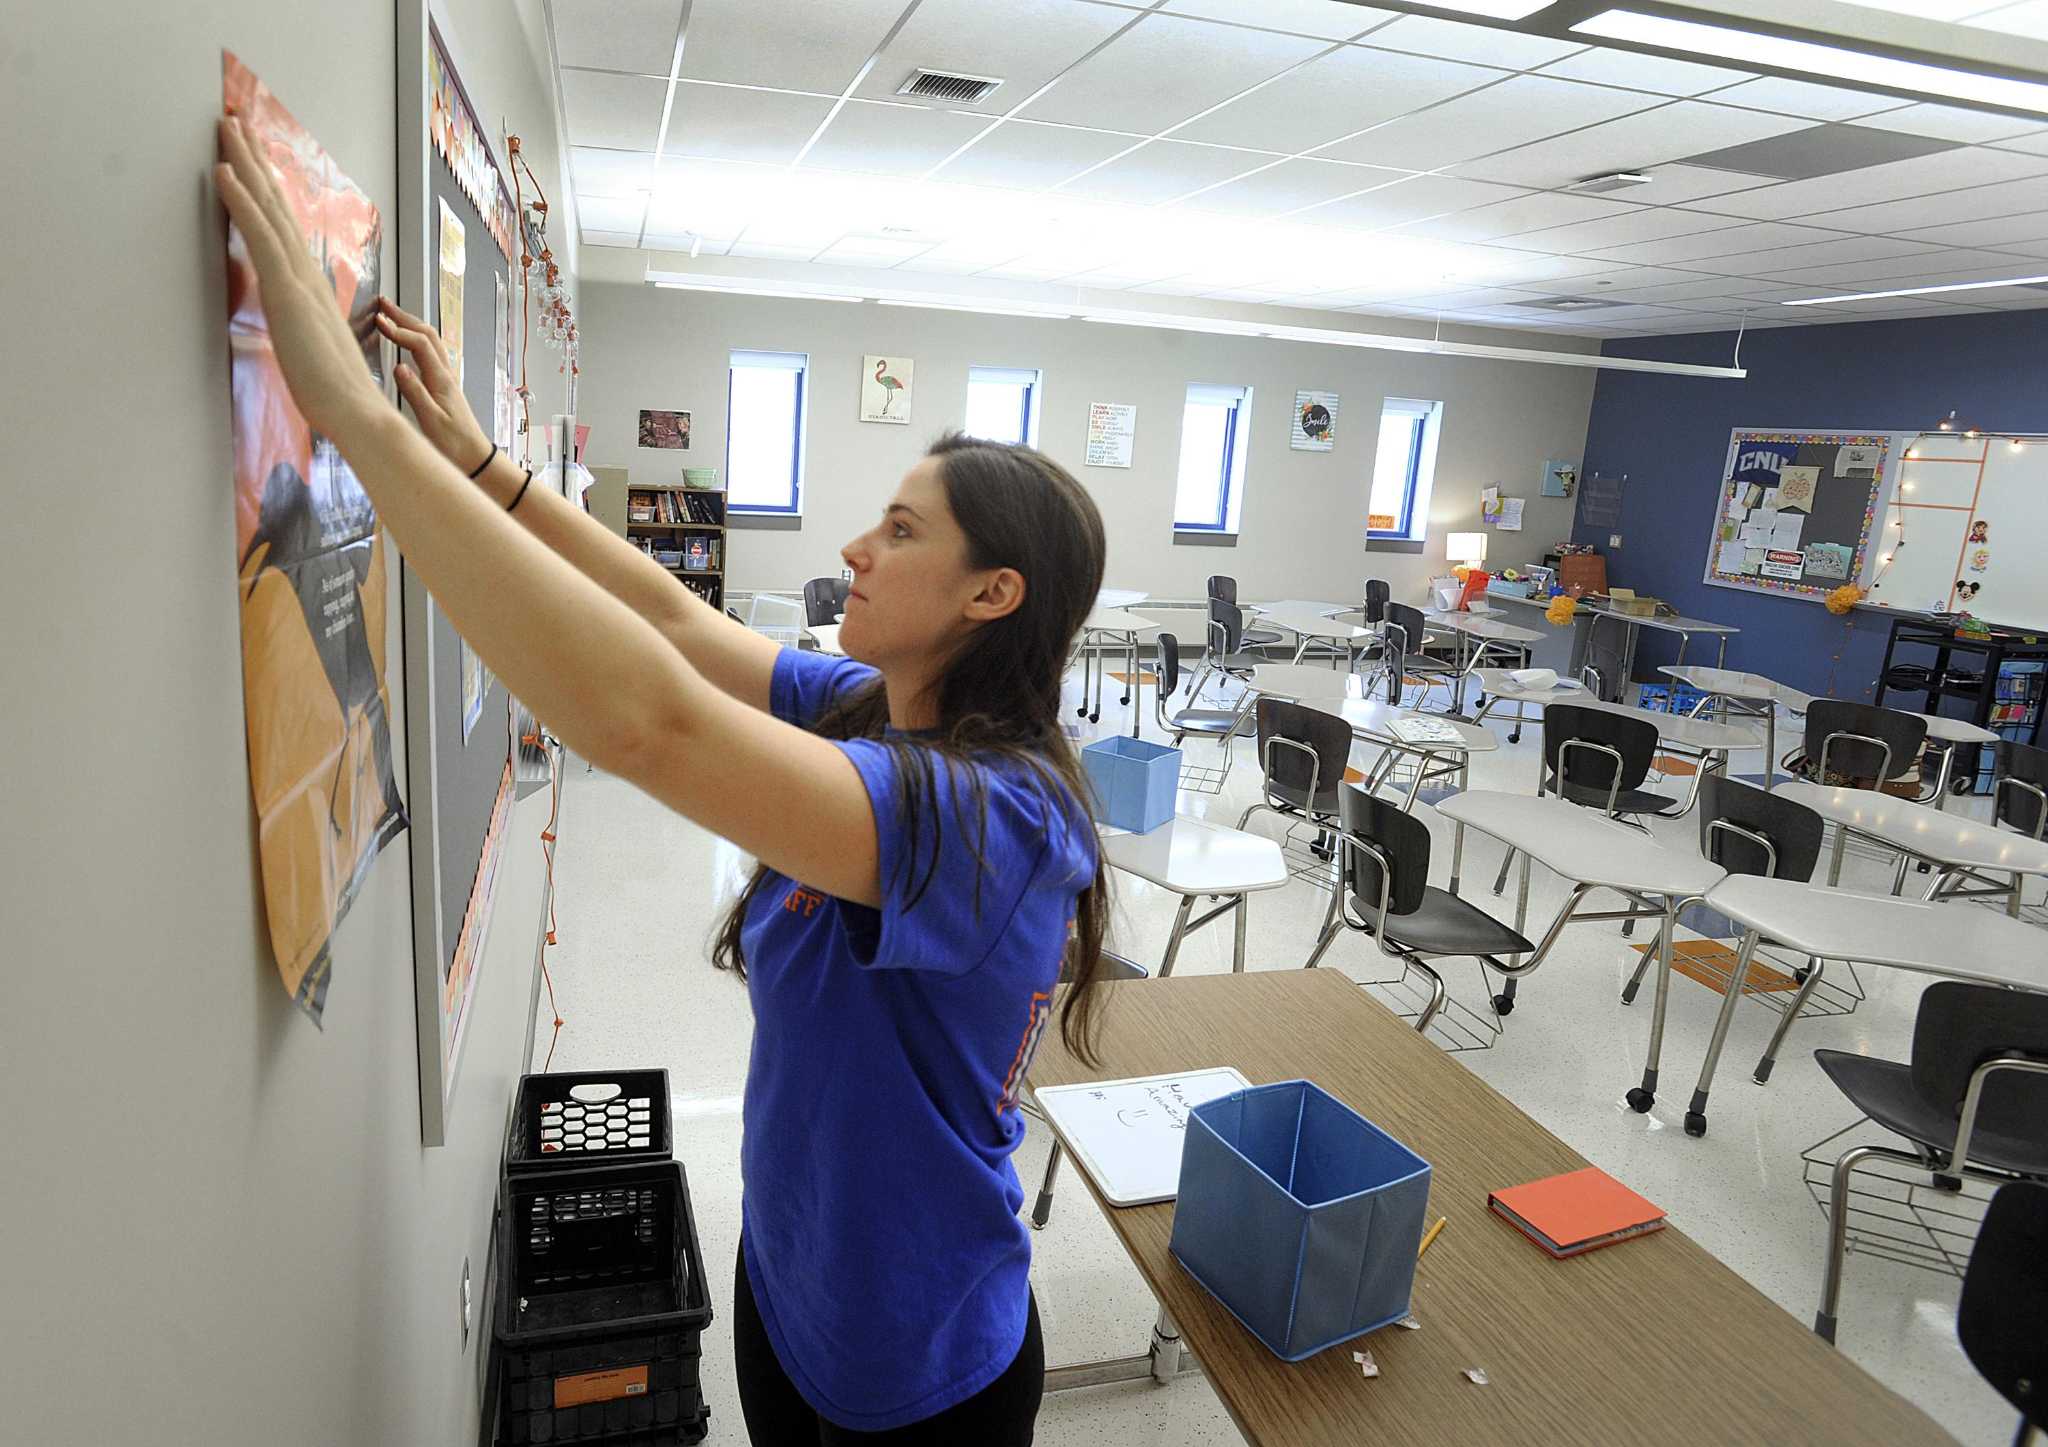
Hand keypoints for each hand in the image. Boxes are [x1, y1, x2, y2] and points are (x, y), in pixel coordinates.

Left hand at [215, 116, 385, 442]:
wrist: (358, 412)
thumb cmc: (338, 396)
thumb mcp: (312, 355)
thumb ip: (304, 335)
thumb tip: (298, 335)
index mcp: (311, 289)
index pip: (285, 230)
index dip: (269, 193)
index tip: (255, 161)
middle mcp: (307, 274)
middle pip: (279, 205)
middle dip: (257, 161)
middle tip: (238, 121)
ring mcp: (298, 279)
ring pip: (270, 208)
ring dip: (247, 163)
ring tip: (229, 126)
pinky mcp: (286, 290)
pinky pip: (260, 235)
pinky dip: (243, 199)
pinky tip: (224, 170)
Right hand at [376, 298, 493, 475]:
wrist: (475, 457)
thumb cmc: (454, 443)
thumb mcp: (431, 421)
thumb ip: (415, 393)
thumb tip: (399, 367)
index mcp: (441, 380)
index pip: (419, 344)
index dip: (399, 330)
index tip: (378, 321)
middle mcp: (445, 374)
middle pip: (426, 335)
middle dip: (404, 317)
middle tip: (382, 304)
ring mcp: (445, 378)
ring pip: (430, 342)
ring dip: (411, 324)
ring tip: (391, 315)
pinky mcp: (443, 385)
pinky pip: (430, 354)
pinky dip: (415, 340)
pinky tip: (406, 342)